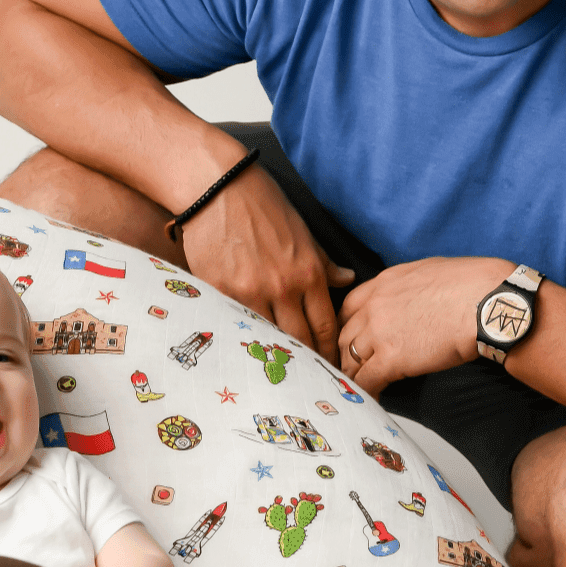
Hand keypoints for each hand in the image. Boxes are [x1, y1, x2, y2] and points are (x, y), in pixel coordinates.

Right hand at [179, 165, 354, 360]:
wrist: (218, 189)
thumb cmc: (261, 204)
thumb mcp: (302, 230)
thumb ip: (323, 262)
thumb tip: (347, 279)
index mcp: (308, 272)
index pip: (325, 326)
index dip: (329, 351)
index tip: (329, 364)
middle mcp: (283, 287)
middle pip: (300, 341)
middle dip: (306, 361)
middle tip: (307, 378)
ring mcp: (250, 292)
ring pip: (268, 339)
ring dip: (274, 355)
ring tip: (277, 371)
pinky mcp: (220, 293)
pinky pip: (237, 326)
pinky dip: (244, 339)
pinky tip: (246, 351)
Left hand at [337, 256, 511, 395]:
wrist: (488, 302)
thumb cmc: (473, 285)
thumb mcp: (431, 271)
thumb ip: (410, 286)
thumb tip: (414, 297)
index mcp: (385, 282)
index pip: (349, 306)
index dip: (347, 325)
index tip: (350, 337)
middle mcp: (375, 305)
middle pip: (346, 333)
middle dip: (345, 352)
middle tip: (350, 366)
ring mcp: (379, 332)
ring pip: (351, 358)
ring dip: (353, 373)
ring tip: (358, 386)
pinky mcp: (391, 358)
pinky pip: (367, 379)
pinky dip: (366, 391)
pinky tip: (371, 399)